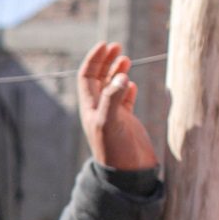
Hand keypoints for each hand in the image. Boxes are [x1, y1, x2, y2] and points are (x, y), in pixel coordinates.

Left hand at [78, 42, 156, 171]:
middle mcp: (100, 109)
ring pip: (112, 87)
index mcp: (90, 107)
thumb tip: (120, 76)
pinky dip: (127, 88)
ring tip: (125, 59)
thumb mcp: (110, 123)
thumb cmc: (116, 151)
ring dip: (117, 72)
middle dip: (106, 61)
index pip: (87, 76)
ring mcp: (113, 115)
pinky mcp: (127, 122)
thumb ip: (113, 99)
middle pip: (99, 78)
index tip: (104, 45)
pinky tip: (131, 83)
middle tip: (117, 47)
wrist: (129, 174)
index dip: (94, 60)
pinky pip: (124, 100)